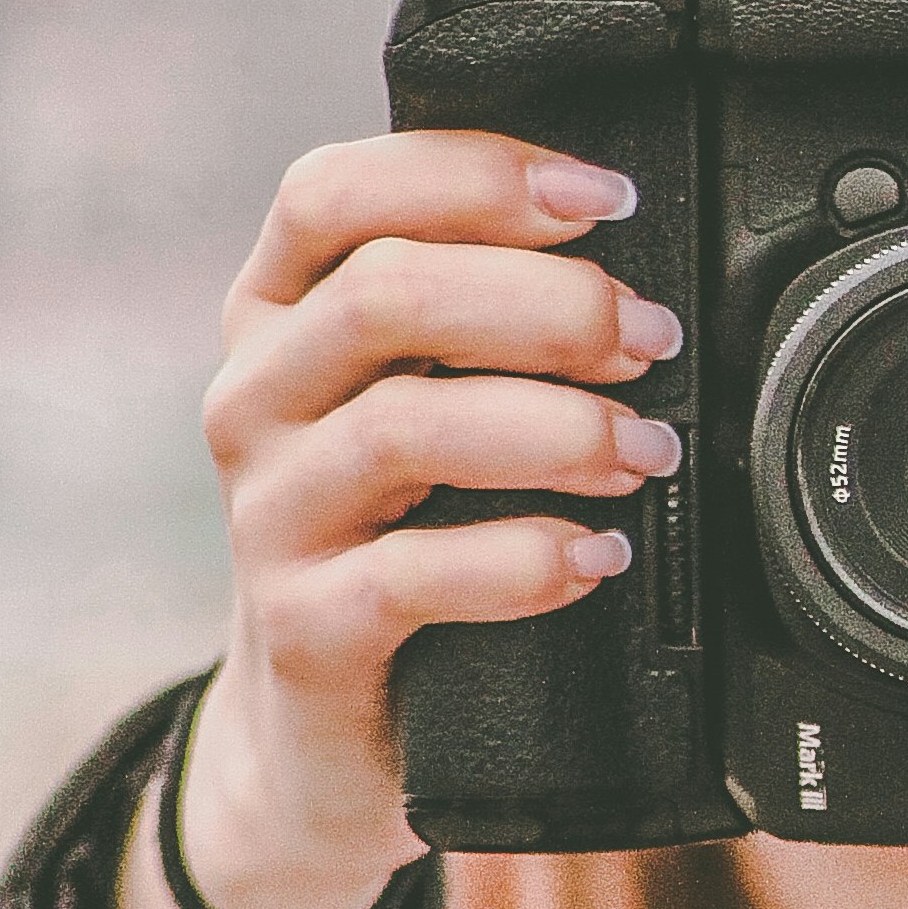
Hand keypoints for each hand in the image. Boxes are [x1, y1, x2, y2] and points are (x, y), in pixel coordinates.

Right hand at [114, 130, 678, 908]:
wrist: (320, 736)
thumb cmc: (398, 543)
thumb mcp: (419, 412)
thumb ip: (479, 331)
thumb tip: (640, 271)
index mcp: (277, 316)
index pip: (336, 193)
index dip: (473, 172)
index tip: (606, 196)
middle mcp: (254, 400)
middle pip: (383, 295)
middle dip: (546, 303)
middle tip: (653, 340)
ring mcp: (267, 517)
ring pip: (402, 428)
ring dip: (553, 428)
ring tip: (645, 451)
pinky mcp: (304, 629)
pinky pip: (412, 576)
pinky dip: (524, 559)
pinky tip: (596, 558)